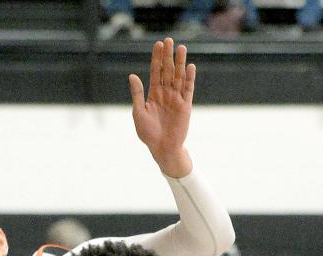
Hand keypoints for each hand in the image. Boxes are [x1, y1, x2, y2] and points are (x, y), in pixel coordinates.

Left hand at [128, 39, 194, 178]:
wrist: (162, 149)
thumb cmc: (148, 134)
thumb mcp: (139, 112)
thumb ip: (137, 94)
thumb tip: (132, 76)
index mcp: (153, 94)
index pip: (156, 72)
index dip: (157, 58)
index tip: (158, 44)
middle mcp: (165, 93)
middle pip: (167, 70)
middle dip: (168, 56)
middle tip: (169, 40)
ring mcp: (176, 99)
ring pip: (178, 77)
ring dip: (180, 63)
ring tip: (181, 48)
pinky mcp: (185, 106)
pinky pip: (188, 89)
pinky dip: (189, 78)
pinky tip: (190, 67)